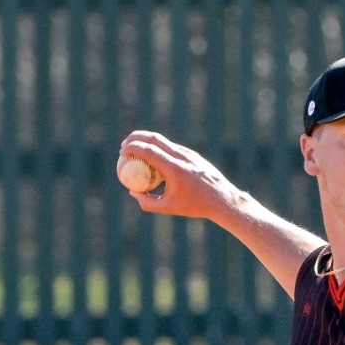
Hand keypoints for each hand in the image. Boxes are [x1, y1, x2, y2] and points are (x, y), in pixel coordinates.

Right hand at [116, 131, 245, 220]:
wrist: (223, 200)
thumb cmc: (195, 206)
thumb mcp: (168, 207)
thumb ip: (147, 202)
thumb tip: (133, 192)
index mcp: (174, 168)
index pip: (148, 150)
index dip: (132, 148)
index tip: (122, 152)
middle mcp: (181, 156)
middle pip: (154, 138)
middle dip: (136, 137)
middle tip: (125, 144)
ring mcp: (189, 153)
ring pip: (164, 142)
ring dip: (148, 143)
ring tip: (137, 152)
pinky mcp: (193, 155)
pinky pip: (172, 148)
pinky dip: (160, 150)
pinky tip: (155, 161)